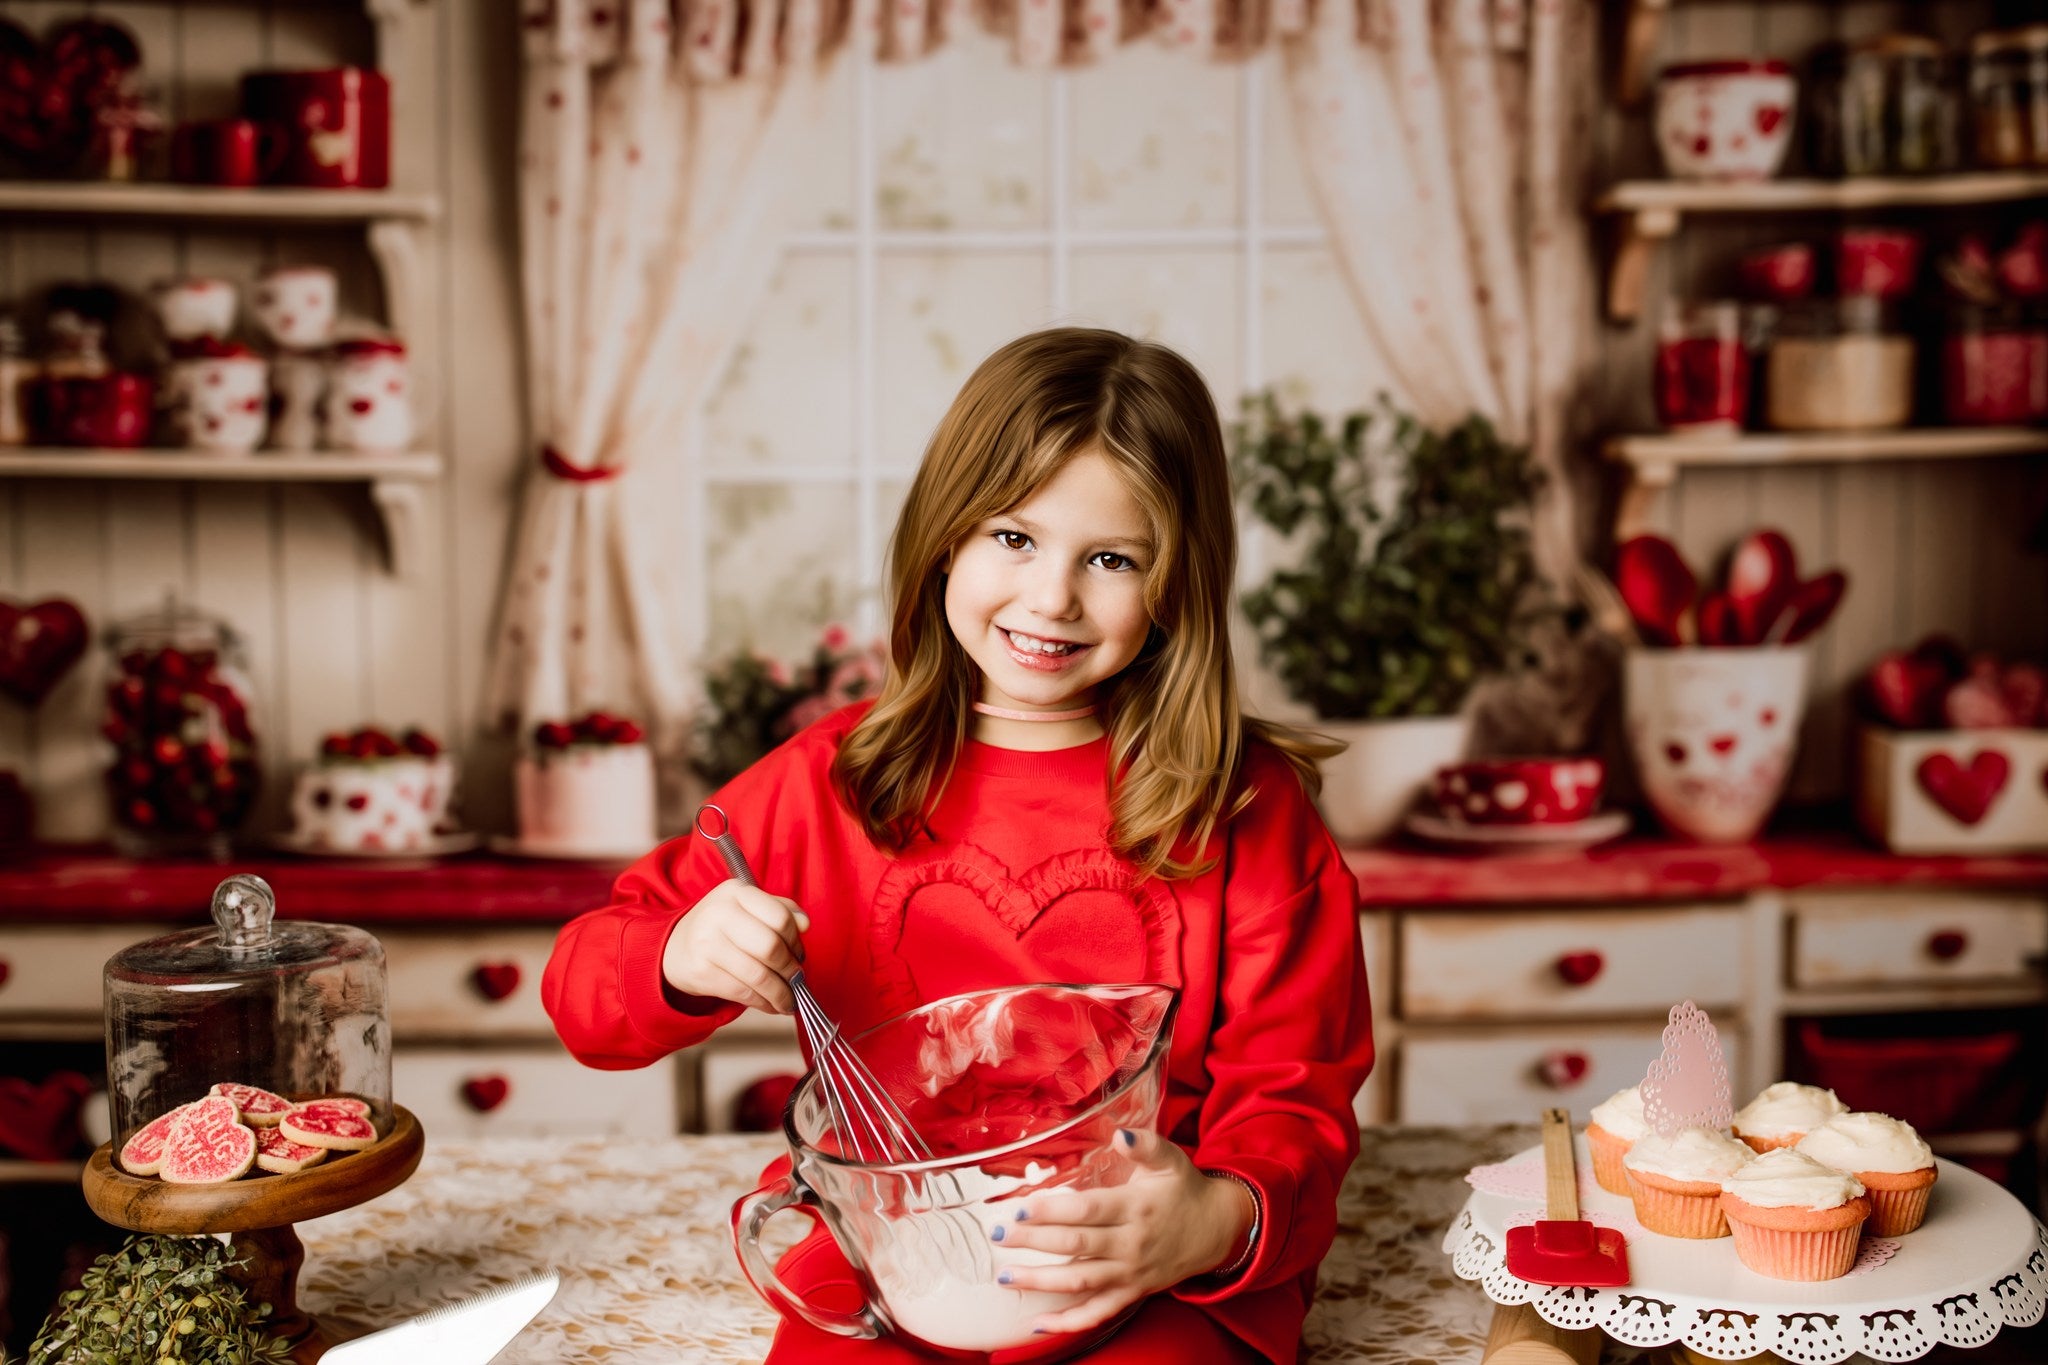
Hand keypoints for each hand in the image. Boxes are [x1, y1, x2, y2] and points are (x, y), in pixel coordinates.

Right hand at [660, 878, 809, 1013]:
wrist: (675, 948)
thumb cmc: (723, 927)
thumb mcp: (747, 907)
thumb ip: (781, 910)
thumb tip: (806, 924)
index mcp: (736, 892)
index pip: (780, 917)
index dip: (796, 940)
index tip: (799, 954)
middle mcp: (719, 913)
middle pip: (771, 947)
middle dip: (791, 969)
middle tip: (797, 979)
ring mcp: (707, 942)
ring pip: (759, 975)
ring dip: (781, 993)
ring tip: (789, 1000)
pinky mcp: (702, 972)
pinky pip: (744, 992)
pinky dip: (764, 1003)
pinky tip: (772, 1005)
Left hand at [991, 1129, 1255, 1335]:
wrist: (1217, 1229)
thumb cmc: (1185, 1190)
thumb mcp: (1170, 1160)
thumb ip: (1145, 1144)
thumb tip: (1119, 1133)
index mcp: (1136, 1207)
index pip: (1087, 1211)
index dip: (1052, 1211)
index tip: (1019, 1209)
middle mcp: (1131, 1243)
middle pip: (1076, 1245)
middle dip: (1033, 1242)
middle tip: (999, 1236)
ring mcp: (1130, 1272)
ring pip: (1080, 1281)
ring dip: (1041, 1281)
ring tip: (1006, 1276)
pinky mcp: (1132, 1292)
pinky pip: (1098, 1313)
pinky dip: (1068, 1322)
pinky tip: (1039, 1323)